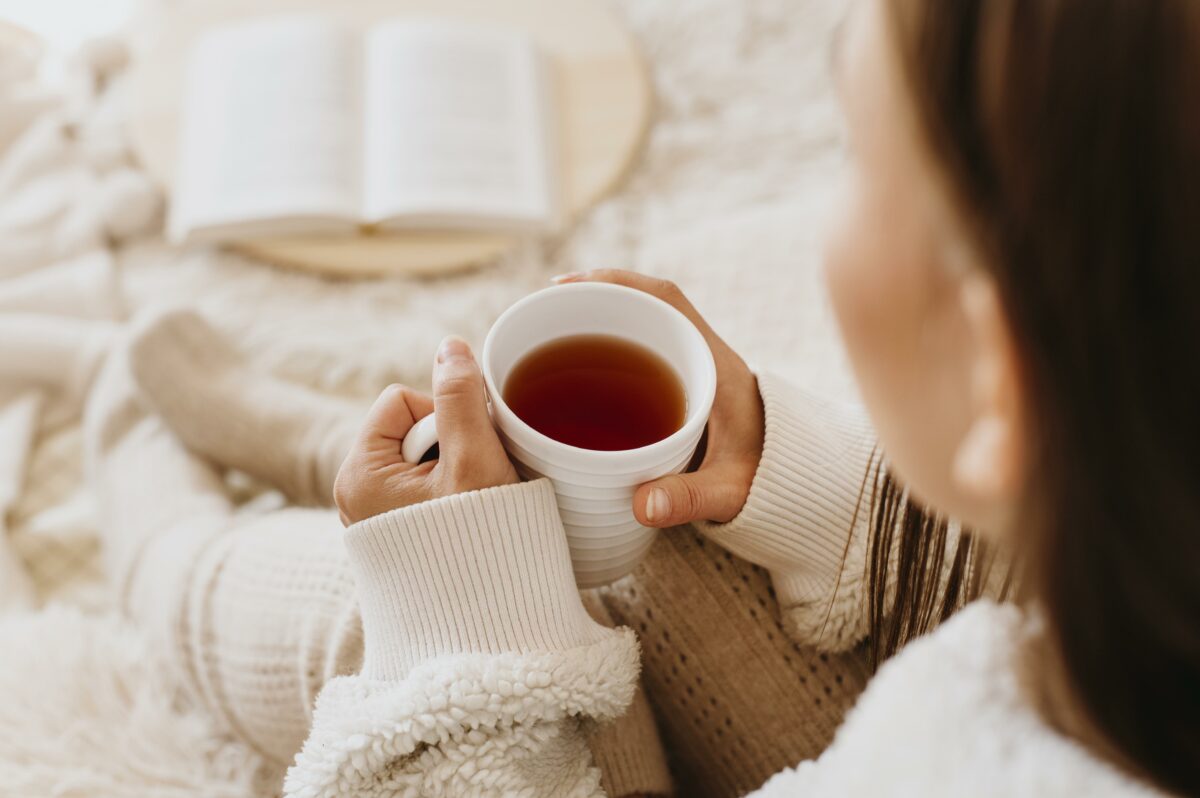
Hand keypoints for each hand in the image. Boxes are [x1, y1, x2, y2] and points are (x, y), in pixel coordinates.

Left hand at [334, 336, 518, 524]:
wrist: (486, 618)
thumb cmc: (479, 542)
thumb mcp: (473, 459)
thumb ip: (461, 397)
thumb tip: (450, 347)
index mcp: (358, 474)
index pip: (401, 402)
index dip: (443, 416)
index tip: (465, 455)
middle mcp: (354, 495)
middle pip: (411, 428)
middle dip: (450, 445)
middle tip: (470, 483)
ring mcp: (374, 517)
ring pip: (422, 458)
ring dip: (454, 469)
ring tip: (471, 503)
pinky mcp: (396, 534)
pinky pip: (423, 488)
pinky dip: (450, 493)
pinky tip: (465, 518)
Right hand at [552, 270, 763, 526]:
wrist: (799, 481)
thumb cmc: (768, 478)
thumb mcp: (729, 490)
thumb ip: (690, 498)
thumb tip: (640, 506)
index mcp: (714, 361)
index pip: (665, 300)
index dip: (616, 283)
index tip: (569, 285)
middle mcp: (701, 354)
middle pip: (643, 306)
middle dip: (591, 303)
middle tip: (541, 315)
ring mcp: (691, 368)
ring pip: (639, 329)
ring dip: (595, 327)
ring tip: (545, 340)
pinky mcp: (681, 387)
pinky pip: (639, 355)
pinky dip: (605, 353)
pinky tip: (572, 374)